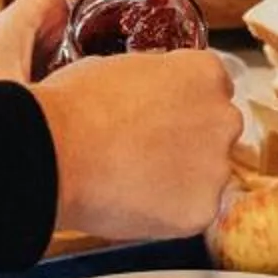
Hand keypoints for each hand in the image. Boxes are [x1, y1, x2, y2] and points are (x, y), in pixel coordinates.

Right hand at [29, 47, 241, 241]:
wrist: (55, 155)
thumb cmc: (75, 107)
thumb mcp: (118, 66)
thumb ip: (154, 78)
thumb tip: (151, 91)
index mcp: (204, 73)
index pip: (213, 87)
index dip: (184, 103)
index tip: (165, 116)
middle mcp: (222, 117)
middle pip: (217, 130)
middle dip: (190, 140)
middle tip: (148, 150)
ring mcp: (216, 166)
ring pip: (208, 174)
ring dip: (183, 177)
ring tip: (135, 179)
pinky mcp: (203, 209)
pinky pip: (194, 211)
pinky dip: (170, 212)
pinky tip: (136, 203)